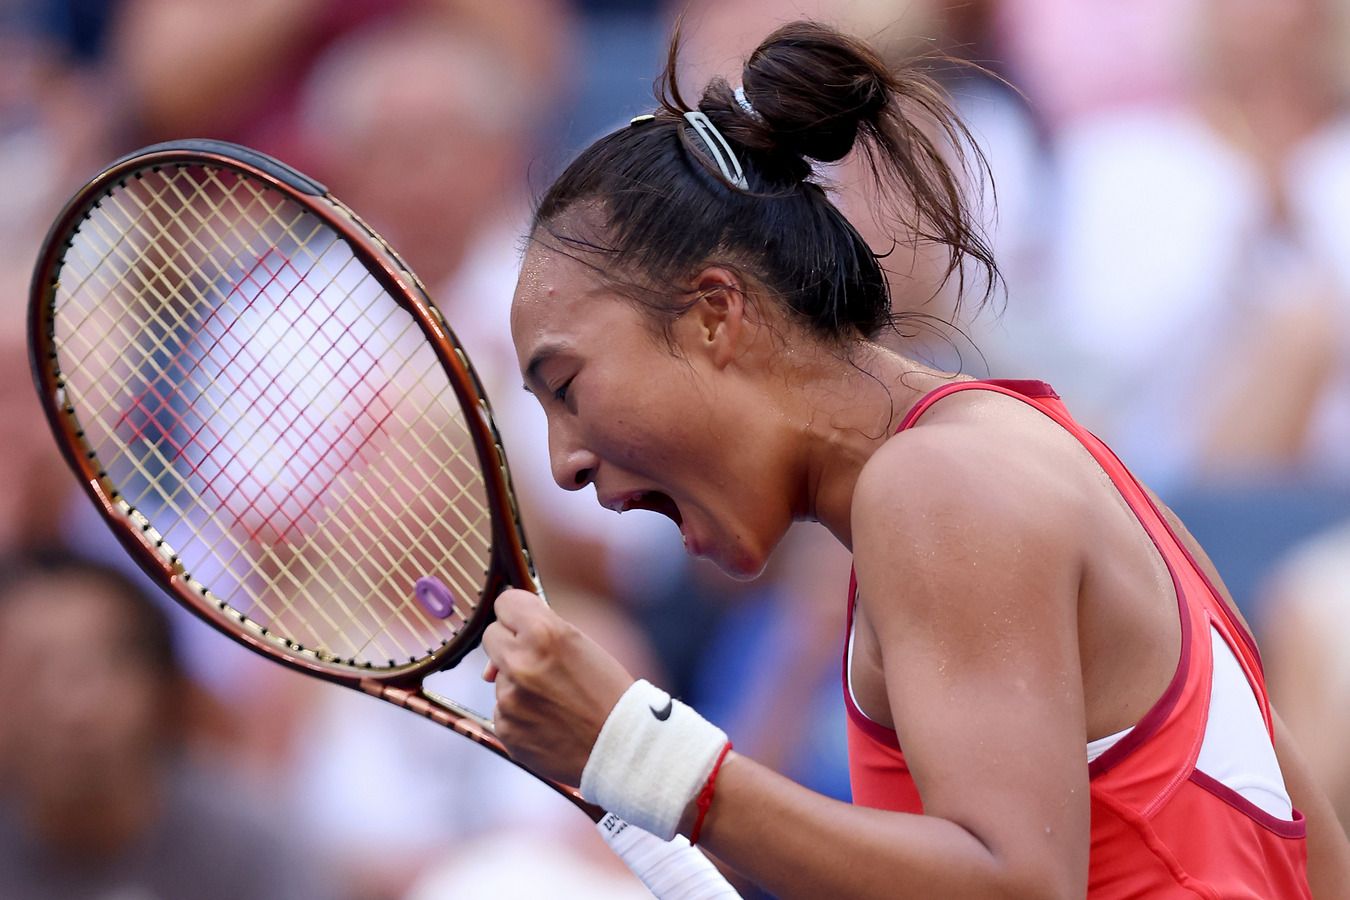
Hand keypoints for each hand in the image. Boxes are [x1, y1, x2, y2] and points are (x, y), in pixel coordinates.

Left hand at [481, 590, 634, 784]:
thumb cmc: (610, 693)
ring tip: (555, 699)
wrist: (622, 747)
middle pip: (492, 636)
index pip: (505, 603)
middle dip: (510, 643)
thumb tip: (502, 639)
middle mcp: (520, 663)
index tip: (524, 621)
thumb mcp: (583, 645)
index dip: (517, 612)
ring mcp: (509, 698)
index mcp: (544, 634)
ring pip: (499, 677)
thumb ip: (542, 631)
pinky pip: (502, 709)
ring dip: (518, 682)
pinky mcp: (505, 728)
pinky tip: (548, 721)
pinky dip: (520, 713)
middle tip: (539, 659)